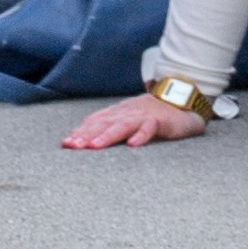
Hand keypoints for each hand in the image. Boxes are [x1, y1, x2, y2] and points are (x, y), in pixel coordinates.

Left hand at [60, 91, 209, 148]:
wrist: (181, 102)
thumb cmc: (150, 114)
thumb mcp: (126, 118)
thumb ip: (107, 125)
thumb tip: (81, 135)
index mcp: (117, 113)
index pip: (95, 121)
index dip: (80, 132)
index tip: (66, 143)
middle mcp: (127, 113)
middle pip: (104, 123)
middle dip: (86, 135)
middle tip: (73, 146)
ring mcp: (143, 115)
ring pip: (123, 125)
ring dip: (107, 135)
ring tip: (95, 146)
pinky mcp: (160, 121)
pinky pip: (149, 128)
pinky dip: (141, 135)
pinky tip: (133, 144)